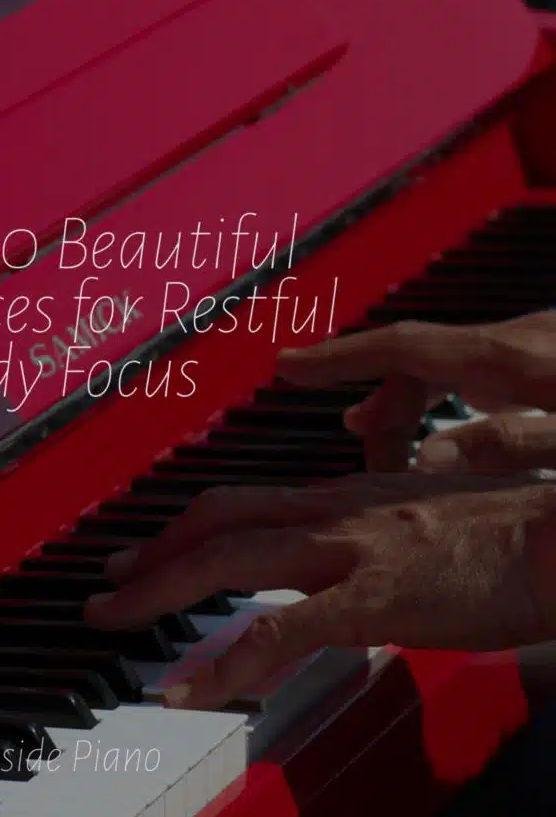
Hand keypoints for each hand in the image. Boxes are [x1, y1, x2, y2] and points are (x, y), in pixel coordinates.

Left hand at [84, 478, 555, 709]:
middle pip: (215, 520)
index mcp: (338, 497)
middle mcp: (331, 512)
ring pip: (229, 558)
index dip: (182, 525)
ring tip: (114, 616)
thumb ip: (363, 530)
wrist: (554, 534)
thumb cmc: (498, 531)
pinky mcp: (376, 598)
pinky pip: (285, 629)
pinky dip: (228, 658)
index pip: (237, 502)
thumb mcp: (414, 516)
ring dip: (159, 588)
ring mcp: (349, 551)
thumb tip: (333, 553)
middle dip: (151, 552)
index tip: (146, 546)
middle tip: (108, 580)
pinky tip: (191, 686)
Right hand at [276, 312, 555, 472]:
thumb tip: (428, 458)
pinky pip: (474, 373)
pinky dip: (444, 401)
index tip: (287, 366)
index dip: (339, 356)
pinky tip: (449, 428)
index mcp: (511, 358)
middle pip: (418, 363)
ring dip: (412, 410)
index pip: (403, 346)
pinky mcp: (545, 357)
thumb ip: (510, 445)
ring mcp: (530, 346)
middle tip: (373, 474)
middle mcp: (512, 342)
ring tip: (395, 460)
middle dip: (382, 413)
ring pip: (445, 368)